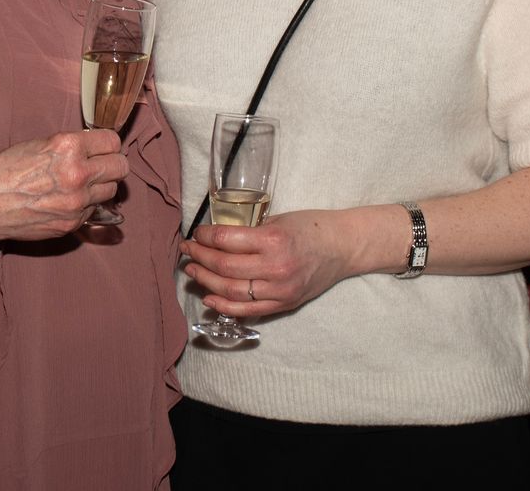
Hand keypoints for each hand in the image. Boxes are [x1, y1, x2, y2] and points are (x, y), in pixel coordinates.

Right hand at [0, 130, 128, 252]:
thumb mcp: (36, 145)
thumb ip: (67, 147)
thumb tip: (90, 150)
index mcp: (68, 147)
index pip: (112, 142)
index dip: (106, 143)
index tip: (101, 146)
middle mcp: (77, 175)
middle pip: (121, 168)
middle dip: (111, 164)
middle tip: (99, 164)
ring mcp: (76, 204)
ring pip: (111, 192)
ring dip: (100, 187)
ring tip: (80, 184)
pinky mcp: (70, 226)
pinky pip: (92, 212)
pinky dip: (85, 206)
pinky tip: (65, 200)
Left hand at [181, 208, 358, 317]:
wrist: (342, 247)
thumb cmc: (310, 227)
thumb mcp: (278, 219)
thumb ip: (250, 230)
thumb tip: (216, 237)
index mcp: (272, 239)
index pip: (225, 240)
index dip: (204, 237)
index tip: (195, 233)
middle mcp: (274, 267)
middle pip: (224, 266)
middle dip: (199, 257)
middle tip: (186, 251)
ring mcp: (279, 290)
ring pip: (231, 291)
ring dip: (206, 281)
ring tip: (192, 271)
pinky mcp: (283, 304)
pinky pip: (247, 310)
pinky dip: (223, 306)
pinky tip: (208, 298)